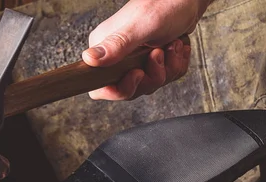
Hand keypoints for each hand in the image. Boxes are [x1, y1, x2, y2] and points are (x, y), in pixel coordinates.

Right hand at [83, 0, 211, 99]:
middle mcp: (116, 57)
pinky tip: (177, 47)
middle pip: (128, 89)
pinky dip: (175, 65)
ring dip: (167, 68)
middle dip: (151, 77)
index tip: (137, 74)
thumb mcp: (141, 25)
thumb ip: (116, 45)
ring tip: (171, 45)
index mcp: (105, 48)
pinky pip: (163, 77)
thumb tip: (88, 59)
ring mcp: (134, 60)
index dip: (119, 89)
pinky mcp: (150, 60)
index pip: (100, 86)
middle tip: (159, 54)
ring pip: (148, 84)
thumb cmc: (165, 4)